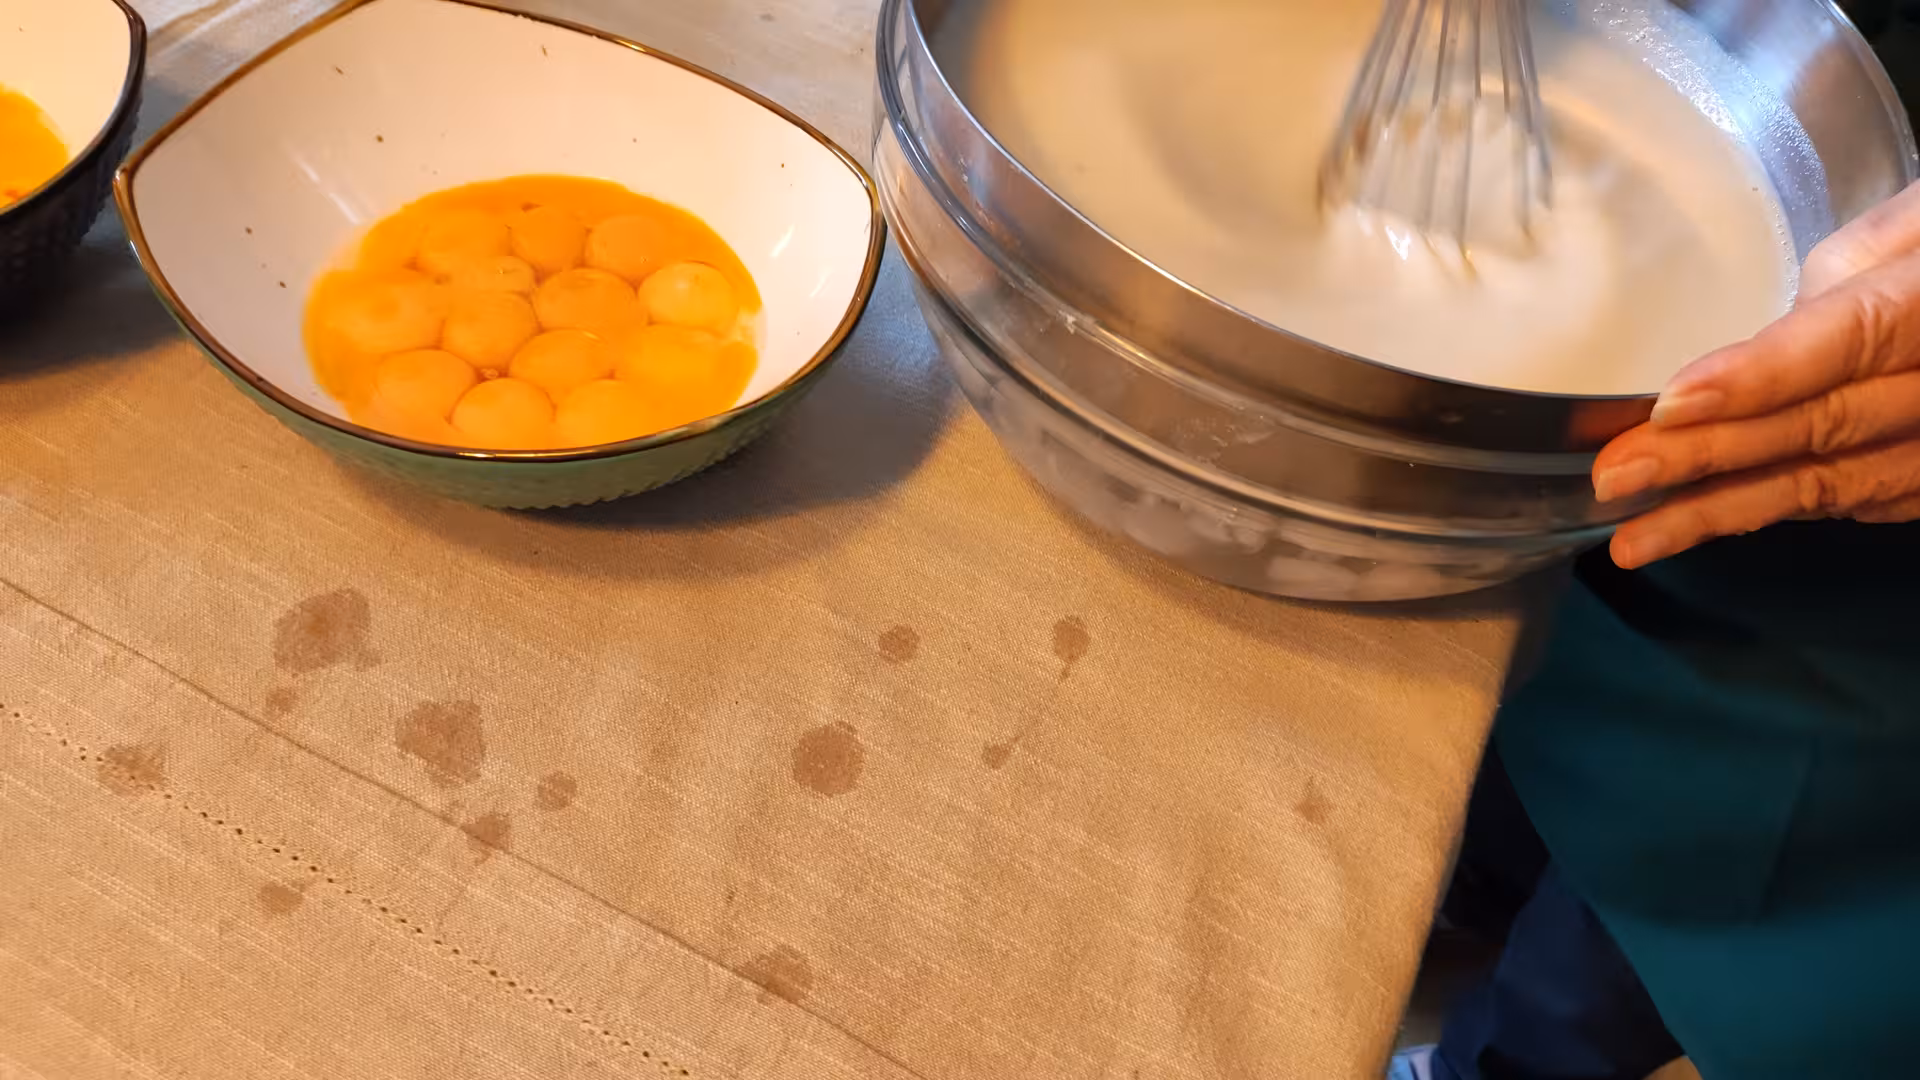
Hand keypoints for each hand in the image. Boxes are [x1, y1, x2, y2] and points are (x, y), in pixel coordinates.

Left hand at [1591, 181, 1919, 568]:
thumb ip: (1854, 266)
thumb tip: (1778, 323)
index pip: (1845, 342)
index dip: (1757, 378)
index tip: (1670, 406)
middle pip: (1821, 425)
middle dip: (1709, 456)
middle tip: (1615, 477)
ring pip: (1831, 482)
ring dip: (1724, 512)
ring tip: (1633, 538)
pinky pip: (1856, 499)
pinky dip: (1776, 508)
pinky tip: (1705, 521)